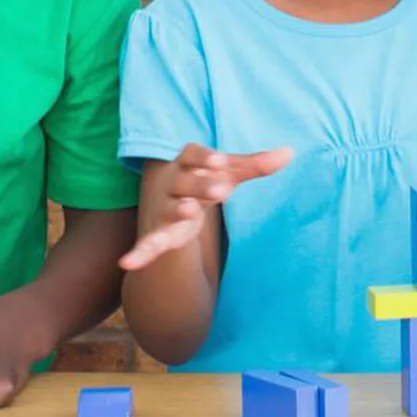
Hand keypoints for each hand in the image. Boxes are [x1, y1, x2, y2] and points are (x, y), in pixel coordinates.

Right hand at [120, 144, 292, 270]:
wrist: (174, 206)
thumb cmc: (205, 181)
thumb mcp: (229, 174)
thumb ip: (255, 165)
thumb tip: (289, 153)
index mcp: (188, 163)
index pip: (193, 155)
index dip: (205, 158)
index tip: (220, 160)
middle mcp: (173, 183)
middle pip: (187, 182)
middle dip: (202, 185)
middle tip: (222, 189)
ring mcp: (165, 209)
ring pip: (172, 208)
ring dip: (180, 209)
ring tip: (189, 211)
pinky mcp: (160, 234)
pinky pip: (148, 243)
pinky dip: (138, 253)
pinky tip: (127, 263)